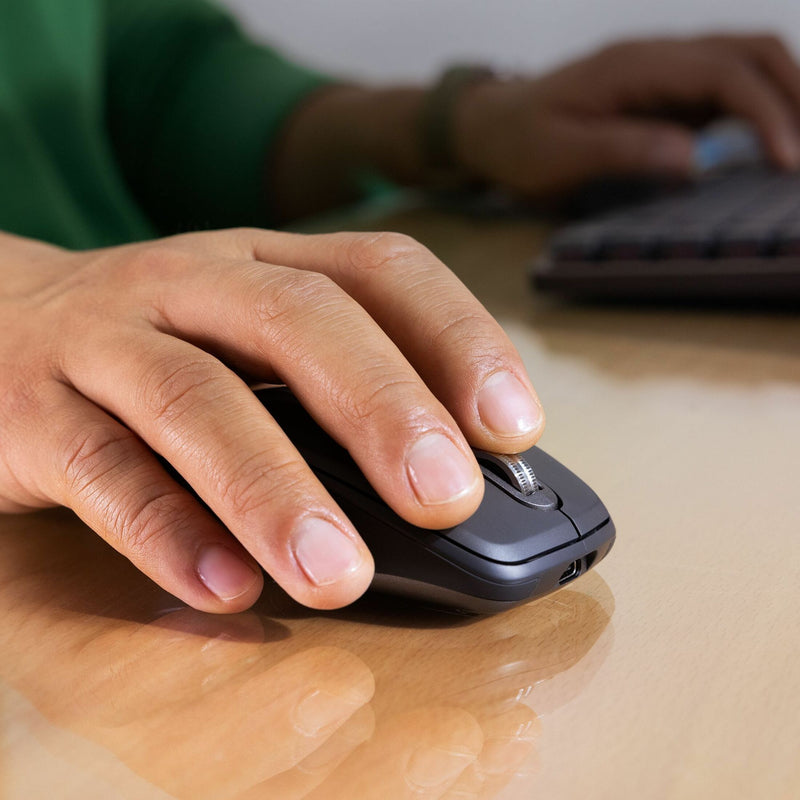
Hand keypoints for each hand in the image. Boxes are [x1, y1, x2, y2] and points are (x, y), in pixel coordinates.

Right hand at [0, 228, 543, 610]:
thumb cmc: (160, 344)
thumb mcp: (254, 339)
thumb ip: (338, 393)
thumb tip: (451, 478)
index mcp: (268, 265)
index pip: (381, 270)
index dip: (457, 338)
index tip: (514, 427)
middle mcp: (193, 284)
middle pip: (299, 323)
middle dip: (383, 409)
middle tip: (446, 498)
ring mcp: (106, 341)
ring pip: (196, 400)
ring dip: (275, 491)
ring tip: (336, 572)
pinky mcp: (31, 412)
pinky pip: (103, 472)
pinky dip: (167, 534)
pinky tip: (224, 588)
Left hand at [454, 34, 799, 196]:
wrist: (492, 125)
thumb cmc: (520, 142)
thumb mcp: (561, 154)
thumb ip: (625, 151)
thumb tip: (696, 160)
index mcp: (635, 66)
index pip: (724, 72)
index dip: (766, 111)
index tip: (788, 159)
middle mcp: (658, 57)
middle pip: (751, 51)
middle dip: (795, 94)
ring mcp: (664, 71)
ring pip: (746, 63)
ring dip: (784, 97)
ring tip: (799, 148)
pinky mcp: (664, 92)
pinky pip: (725, 89)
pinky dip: (758, 110)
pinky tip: (770, 143)